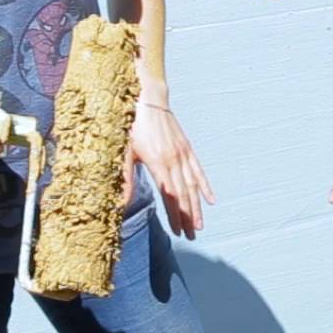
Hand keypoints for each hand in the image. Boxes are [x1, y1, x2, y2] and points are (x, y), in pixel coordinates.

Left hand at [124, 102, 215, 238]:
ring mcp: (182, 153)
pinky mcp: (186, 147)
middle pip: (184, 194)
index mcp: (157, 162)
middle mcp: (173, 159)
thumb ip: (124, 178)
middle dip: (188, 216)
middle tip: (191, 235)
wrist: (146, 97)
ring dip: (197, 206)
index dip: (175, 214)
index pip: (169, 195)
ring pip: (193, 185)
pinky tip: (211, 199)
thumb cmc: (130, 123)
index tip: (177, 231)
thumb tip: (121, 203)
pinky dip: (205, 185)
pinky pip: (198, 170)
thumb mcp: (123, 150)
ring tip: (199, 225)